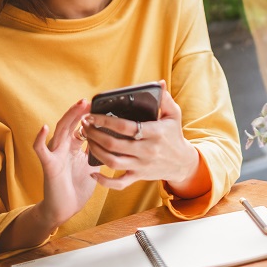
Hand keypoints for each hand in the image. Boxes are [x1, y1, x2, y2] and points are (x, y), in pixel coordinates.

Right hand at [0, 99, 98, 253]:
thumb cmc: (77, 188)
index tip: (99, 106)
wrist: (64, 209)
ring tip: (77, 106)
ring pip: (59, 131)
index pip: (80, 127)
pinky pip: (41, 150)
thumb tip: (115, 141)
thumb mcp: (92, 166)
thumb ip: (98, 152)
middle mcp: (63, 148)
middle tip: (88, 100)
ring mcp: (55, 155)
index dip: (88, 116)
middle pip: (70, 124)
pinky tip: (44, 127)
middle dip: (79, 112)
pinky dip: (40, 139)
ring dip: (68, 117)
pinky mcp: (49, 165)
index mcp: (73, 148)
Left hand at [82, 80, 200, 191]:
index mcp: (155, 133)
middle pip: (114, 144)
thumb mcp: (174, 115)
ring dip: (96, 151)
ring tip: (87, 139)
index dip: (105, 121)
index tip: (92, 115)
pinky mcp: (138, 177)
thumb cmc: (174, 135)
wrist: (182, 162)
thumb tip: (160, 83)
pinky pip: (119, 184)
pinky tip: (93, 172)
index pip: (126, 127)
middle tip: (84, 125)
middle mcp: (147, 150)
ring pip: (113, 162)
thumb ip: (165, 99)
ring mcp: (141, 165)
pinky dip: (104, 181)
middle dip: (95, 134)